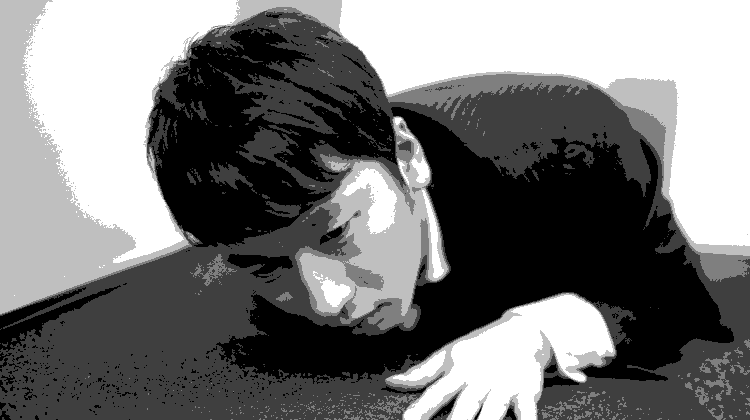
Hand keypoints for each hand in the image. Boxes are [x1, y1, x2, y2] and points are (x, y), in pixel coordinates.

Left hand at [384, 314, 551, 419]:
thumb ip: (422, 373)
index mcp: (458, 372)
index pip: (436, 393)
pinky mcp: (527, 391)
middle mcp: (479, 381)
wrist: (521, 333)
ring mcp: (503, 386)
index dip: (421, 409)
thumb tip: (390, 382)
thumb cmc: (478, 349)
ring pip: (493, 412)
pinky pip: (528, 412)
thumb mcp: (449, 356)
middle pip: (465, 407)